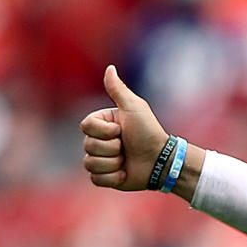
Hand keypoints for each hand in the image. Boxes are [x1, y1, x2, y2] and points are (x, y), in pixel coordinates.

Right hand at [79, 66, 169, 189]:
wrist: (161, 160)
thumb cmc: (149, 132)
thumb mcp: (134, 108)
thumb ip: (118, 89)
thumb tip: (110, 67)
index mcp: (102, 124)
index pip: (85, 127)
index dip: (103, 131)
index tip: (121, 130)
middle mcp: (99, 141)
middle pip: (87, 146)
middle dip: (111, 148)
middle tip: (127, 146)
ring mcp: (101, 160)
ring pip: (89, 164)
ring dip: (112, 163)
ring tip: (127, 159)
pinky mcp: (105, 177)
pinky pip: (95, 180)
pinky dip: (112, 178)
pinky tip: (125, 173)